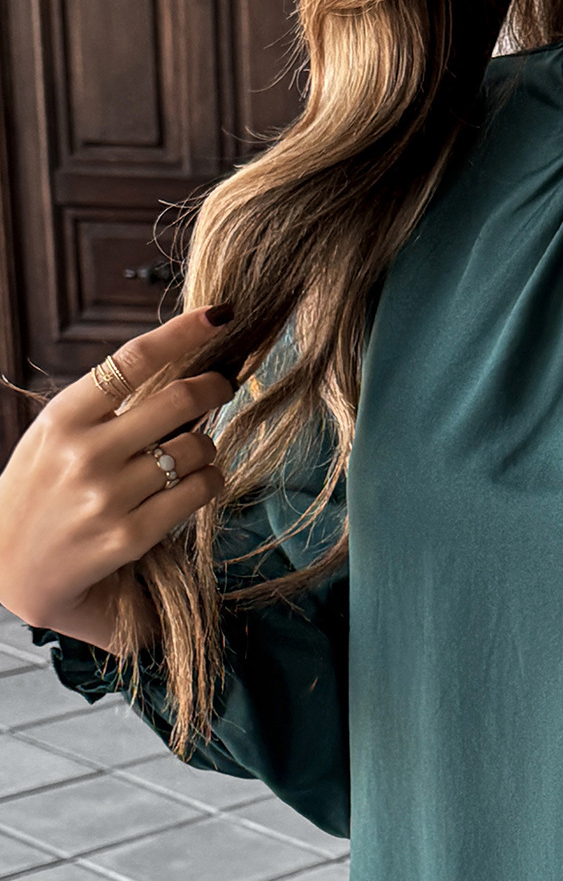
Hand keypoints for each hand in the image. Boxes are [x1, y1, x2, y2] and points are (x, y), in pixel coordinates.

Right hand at [0, 308, 235, 652]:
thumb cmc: (42, 490)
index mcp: (63, 416)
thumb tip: (176, 372)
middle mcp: (85, 451)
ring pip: (196, 449)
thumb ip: (106, 407)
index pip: (132, 360)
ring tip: (195, 452)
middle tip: (223, 383)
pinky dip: (211, 481)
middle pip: (178, 400)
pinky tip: (200, 483)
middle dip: (214, 387)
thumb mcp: (55, 435)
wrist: (9, 564)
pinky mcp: (130, 534)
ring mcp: (108, 495)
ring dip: (208, 446)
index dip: (182, 332)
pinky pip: (198, 492)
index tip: (218, 316)